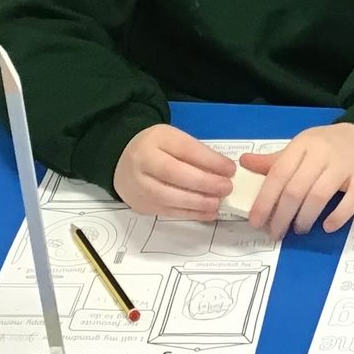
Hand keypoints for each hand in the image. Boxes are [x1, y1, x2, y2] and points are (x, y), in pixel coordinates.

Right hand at [113, 125, 236, 218]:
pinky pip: (165, 211)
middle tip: (226, 188)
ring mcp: (137, 184)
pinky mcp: (139, 204)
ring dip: (195, 202)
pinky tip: (207, 214)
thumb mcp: (175, 141)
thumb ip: (197, 154)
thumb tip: (224, 171)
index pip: (184, 148)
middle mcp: (142, 160)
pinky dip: (189, 214)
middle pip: (172, 172)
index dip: (209, 160)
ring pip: (166, 196)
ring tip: (217, 203)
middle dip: (202, 182)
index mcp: (156, 139)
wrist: (123, 160)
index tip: (230, 169)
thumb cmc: (157, 149)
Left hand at [240, 123, 353, 238]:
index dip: (264, 200)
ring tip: (299, 229)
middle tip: (276, 232)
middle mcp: (322, 152)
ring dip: (305, 218)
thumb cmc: (329, 146)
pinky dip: (338, 216)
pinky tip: (327, 226)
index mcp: (303, 144)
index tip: (256, 222)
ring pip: (319, 195)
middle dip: (282, 215)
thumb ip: (274, 161)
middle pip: (296, 188)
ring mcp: (344, 164)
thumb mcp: (301, 147)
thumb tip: (243, 163)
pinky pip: (351, 200)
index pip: (278, 174)